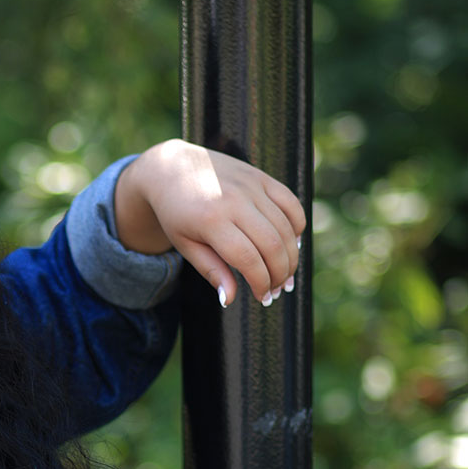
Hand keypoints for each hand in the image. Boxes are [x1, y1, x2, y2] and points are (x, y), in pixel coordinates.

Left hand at [114, 140, 305, 306]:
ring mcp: (251, 185)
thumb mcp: (185, 245)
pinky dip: (297, 227)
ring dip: (291, 256)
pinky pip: (292, 204)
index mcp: (211, 220)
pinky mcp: (261, 176)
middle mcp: (234, 199)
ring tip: (285, 275)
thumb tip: (229, 299)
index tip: (262, 298)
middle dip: (280, 274)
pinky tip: (291, 245)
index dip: (260, 282)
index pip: (247, 259)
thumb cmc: (176, 213)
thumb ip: (210, 270)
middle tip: (277, 290)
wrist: (172, 169)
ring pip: (286, 227)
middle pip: (272, 245)